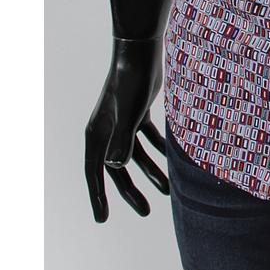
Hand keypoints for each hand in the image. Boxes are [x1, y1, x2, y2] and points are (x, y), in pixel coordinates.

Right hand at [85, 37, 168, 220]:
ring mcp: (123, 121)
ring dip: (151, 171)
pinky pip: (148, 139)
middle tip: (145, 211)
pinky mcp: (139, 112)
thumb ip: (122, 139)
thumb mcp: (129, 111)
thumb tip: (115, 167)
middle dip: (130, 191)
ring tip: (167, 191)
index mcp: (98, 133)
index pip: (95, 172)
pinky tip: (174, 161)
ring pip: (135, 155)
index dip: (98, 196)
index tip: (102, 219)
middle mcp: (107, 129)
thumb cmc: (132, 80)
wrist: (141, 50)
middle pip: (117, 168)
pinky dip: (159, 150)